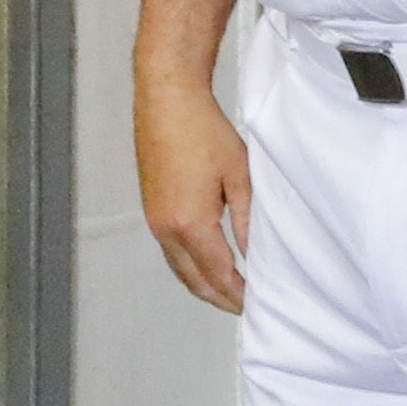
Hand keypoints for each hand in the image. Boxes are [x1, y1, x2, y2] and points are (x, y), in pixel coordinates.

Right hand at [138, 63, 253, 312]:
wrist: (167, 100)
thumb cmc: (202, 129)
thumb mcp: (238, 174)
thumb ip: (247, 219)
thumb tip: (253, 252)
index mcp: (190, 223)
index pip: (218, 274)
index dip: (237, 293)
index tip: (256, 302)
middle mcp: (166, 228)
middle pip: (193, 280)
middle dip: (219, 298)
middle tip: (244, 306)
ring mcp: (154, 220)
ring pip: (178, 269)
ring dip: (202, 285)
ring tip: (228, 292)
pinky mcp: (150, 210)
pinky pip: (170, 252)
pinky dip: (189, 267)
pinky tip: (205, 264)